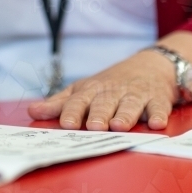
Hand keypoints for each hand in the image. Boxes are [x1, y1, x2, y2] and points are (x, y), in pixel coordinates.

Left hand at [28, 50, 177, 130]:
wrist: (152, 65)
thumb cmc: (111, 84)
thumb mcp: (84, 90)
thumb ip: (59, 103)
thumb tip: (32, 112)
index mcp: (92, 91)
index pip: (79, 101)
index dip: (72, 112)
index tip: (65, 123)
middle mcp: (113, 92)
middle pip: (104, 103)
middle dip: (99, 114)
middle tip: (93, 127)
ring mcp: (136, 94)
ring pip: (130, 104)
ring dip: (125, 114)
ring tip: (119, 126)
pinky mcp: (158, 99)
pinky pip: (159, 107)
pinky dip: (159, 114)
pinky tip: (158, 124)